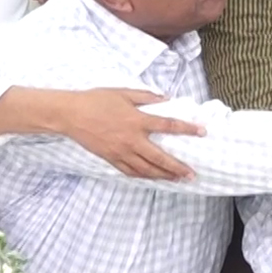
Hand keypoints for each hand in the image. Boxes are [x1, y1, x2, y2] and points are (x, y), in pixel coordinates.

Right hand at [59, 88, 204, 179]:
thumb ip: (146, 97)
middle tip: (192, 174)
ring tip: (177, 179)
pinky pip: (129, 171)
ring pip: (145, 169)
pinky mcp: (110, 158)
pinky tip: (152, 178)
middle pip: (159, 158)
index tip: (202, 132)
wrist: (69, 114)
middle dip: (177, 167)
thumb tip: (165, 98)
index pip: (168, 125)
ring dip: (163, 175)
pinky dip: (143, 176)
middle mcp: (131, 139)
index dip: (187, 129)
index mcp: (137, 120)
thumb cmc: (97, 100)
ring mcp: (120, 151)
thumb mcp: (124, 93)